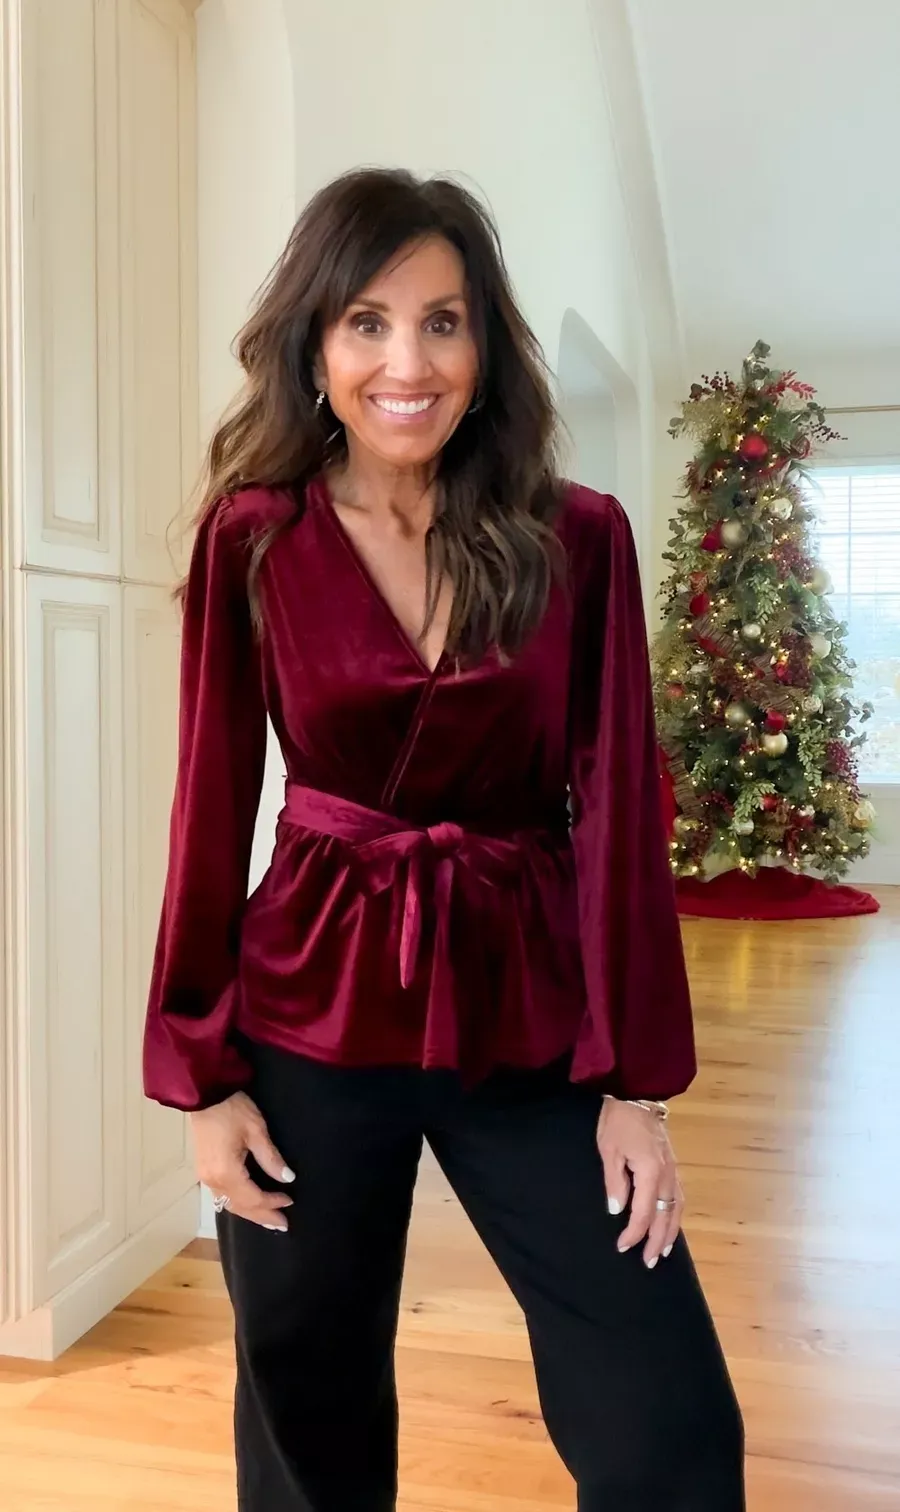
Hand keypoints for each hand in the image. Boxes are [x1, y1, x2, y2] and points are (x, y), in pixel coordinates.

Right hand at [190, 1091, 295, 1231]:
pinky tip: (247, 1204)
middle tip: (282, 1224)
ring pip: (229, 1204)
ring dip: (250, 1213)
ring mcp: (205, 1177)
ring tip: (268, 1219)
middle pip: (240, 1207)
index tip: (290, 1201)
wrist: (204, 1093)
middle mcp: (213, 1181)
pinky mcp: (203, 1170)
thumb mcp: (256, 1130)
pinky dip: (238, 1203)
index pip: (253, 1198)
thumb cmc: (232, 1108)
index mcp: (226, 1172)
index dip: (272, 1203)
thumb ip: (271, 1158)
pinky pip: (222, 1196)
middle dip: (262, 1216)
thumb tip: (287, 1178)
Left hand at [597, 1097, 682, 1268]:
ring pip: (676, 1208)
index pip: (643, 1212)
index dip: (633, 1233)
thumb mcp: (609, 1151)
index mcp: (650, 1171)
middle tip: (647, 1263)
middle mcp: (667, 1174)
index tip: (622, 1247)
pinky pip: (679, 1196)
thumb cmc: (617, 1121)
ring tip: (663, 1251)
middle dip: (656, 1241)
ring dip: (670, 1231)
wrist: (636, 1093)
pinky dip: (675, 1214)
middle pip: (664, 1215)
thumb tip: (616, 1211)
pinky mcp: (673, 1164)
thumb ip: (615, 1183)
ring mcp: (673, 1169)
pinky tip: (670, 1222)